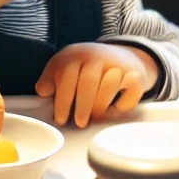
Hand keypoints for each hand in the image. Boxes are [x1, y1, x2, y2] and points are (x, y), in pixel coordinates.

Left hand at [35, 43, 154, 127]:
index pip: (67, 77)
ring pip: (110, 86)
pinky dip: (124, 103)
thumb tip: (43, 92)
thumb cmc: (83, 67)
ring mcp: (116, 64)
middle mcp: (96, 56)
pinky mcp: (135, 75)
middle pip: (88, 82)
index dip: (63, 101)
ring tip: (95, 116)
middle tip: (80, 123)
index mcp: (75, 55)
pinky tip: (114, 109)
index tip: (61, 119)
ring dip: (101, 105)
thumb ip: (49, 79)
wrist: (119, 55)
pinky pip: (131, 91)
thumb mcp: (63, 67)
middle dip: (82, 106)